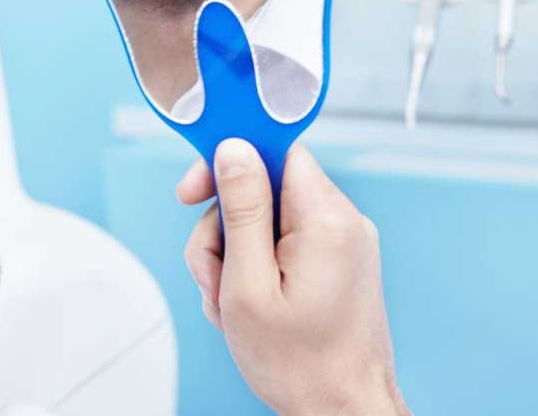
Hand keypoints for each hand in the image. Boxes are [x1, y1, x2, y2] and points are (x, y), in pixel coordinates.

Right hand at [178, 139, 409, 415]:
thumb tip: (233, 150)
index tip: (194, 187)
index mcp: (326, 220)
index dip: (228, 159)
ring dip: (235, 255)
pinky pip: (283, 241)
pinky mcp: (336, 259)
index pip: (274, 148)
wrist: (343, 412)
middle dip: (224, 228)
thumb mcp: (248, 286)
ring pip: (267, 218)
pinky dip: (256, 266)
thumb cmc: (301, 365)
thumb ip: (240, 211)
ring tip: (230, 303)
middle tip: (212, 274)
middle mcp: (343, 221)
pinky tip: (249, 304)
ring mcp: (342, 241)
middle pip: (263, 188)